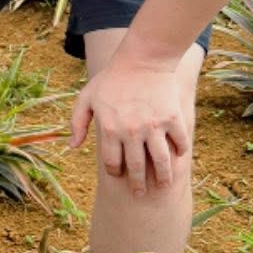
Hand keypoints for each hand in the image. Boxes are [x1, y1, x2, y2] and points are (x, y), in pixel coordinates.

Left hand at [70, 57, 187, 195]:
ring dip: (163, 178)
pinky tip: (177, 157)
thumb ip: (77, 122)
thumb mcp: (87, 98)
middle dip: (138, 185)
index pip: (112, 162)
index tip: (119, 174)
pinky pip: (180, 144)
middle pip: (136, 168)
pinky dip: (180, 153)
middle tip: (140, 193)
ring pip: (161, 162)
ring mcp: (154, 126)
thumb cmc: (112, 79)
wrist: (143, 59)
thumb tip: (72, 147)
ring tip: (163, 185)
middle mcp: (131, 132)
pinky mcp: (173, 119)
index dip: (115, 172)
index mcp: (109, 129)